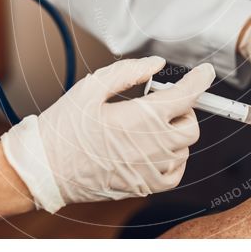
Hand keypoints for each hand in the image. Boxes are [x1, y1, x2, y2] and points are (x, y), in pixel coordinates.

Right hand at [0, 57, 213, 212]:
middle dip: (182, 109)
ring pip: (184, 149)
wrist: (45, 169)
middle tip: (158, 103)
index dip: (200, 80)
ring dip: (174, 133)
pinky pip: (176, 173)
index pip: (187, 96)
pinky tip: (151, 149)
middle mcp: (154, 146)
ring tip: (146, 126)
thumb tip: (157, 64)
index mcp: (142, 118)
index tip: (205, 72)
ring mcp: (151, 170)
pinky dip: (172, 159)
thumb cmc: (65, 128)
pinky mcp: (144, 187)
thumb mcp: (91, 88)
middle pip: (191, 125)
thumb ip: (129, 72)